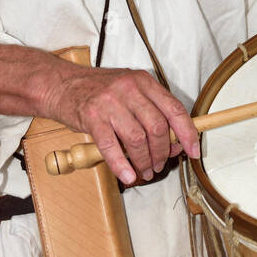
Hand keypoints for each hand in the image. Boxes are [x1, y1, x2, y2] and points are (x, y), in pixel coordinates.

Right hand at [45, 65, 199, 186]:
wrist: (62, 85)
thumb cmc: (99, 91)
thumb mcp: (130, 91)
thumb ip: (152, 111)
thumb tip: (174, 142)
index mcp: (143, 81)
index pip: (174, 109)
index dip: (187, 133)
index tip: (193, 150)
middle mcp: (129, 89)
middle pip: (157, 127)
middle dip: (162, 152)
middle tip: (160, 165)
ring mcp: (110, 102)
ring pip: (138, 139)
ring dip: (144, 161)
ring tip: (144, 171)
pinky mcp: (92, 117)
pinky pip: (111, 146)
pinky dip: (121, 164)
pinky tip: (127, 174)